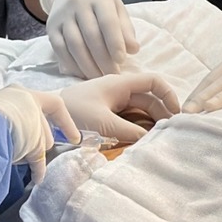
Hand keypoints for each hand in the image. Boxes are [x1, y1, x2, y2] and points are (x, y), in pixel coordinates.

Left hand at [0, 85, 79, 182]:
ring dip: (23, 144)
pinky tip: (9, 160)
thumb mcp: (36, 142)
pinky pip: (2, 133)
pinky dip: (8, 147)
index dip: (67, 124)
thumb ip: (40, 153)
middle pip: (35, 120)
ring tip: (21, 159)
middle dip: (40, 138)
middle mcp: (12, 96)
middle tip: (39, 155)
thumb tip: (38, 174)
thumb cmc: (18, 127)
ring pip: (18, 129)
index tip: (74, 141)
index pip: (56, 106)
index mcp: (28, 94)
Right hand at [40, 0, 139, 78]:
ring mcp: (62, 16)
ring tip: (99, 77)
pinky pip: (60, 49)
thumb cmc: (99, 2)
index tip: (122, 60)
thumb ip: (125, 28)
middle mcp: (77, 4)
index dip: (115, 43)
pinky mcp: (51, 27)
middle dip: (103, 59)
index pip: (107, 21)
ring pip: (74, 44)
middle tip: (113, 74)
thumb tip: (133, 50)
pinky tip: (83, 74)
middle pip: (91, 35)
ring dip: (88, 65)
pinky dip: (72, 64)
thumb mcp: (116, 8)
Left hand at [60, 73, 181, 143]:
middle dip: (163, 113)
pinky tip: (143, 140)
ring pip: (140, 110)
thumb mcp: (103, 123)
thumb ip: (129, 131)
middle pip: (150, 98)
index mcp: (121, 83)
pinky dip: (138, 128)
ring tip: (161, 138)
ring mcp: (113, 102)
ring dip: (151, 123)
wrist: (45, 115)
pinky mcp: (107, 114)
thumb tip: (152, 138)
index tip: (176, 112)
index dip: (168, 94)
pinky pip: (129, 119)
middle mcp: (120, 90)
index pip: (153, 81)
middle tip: (172, 132)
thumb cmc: (74, 112)